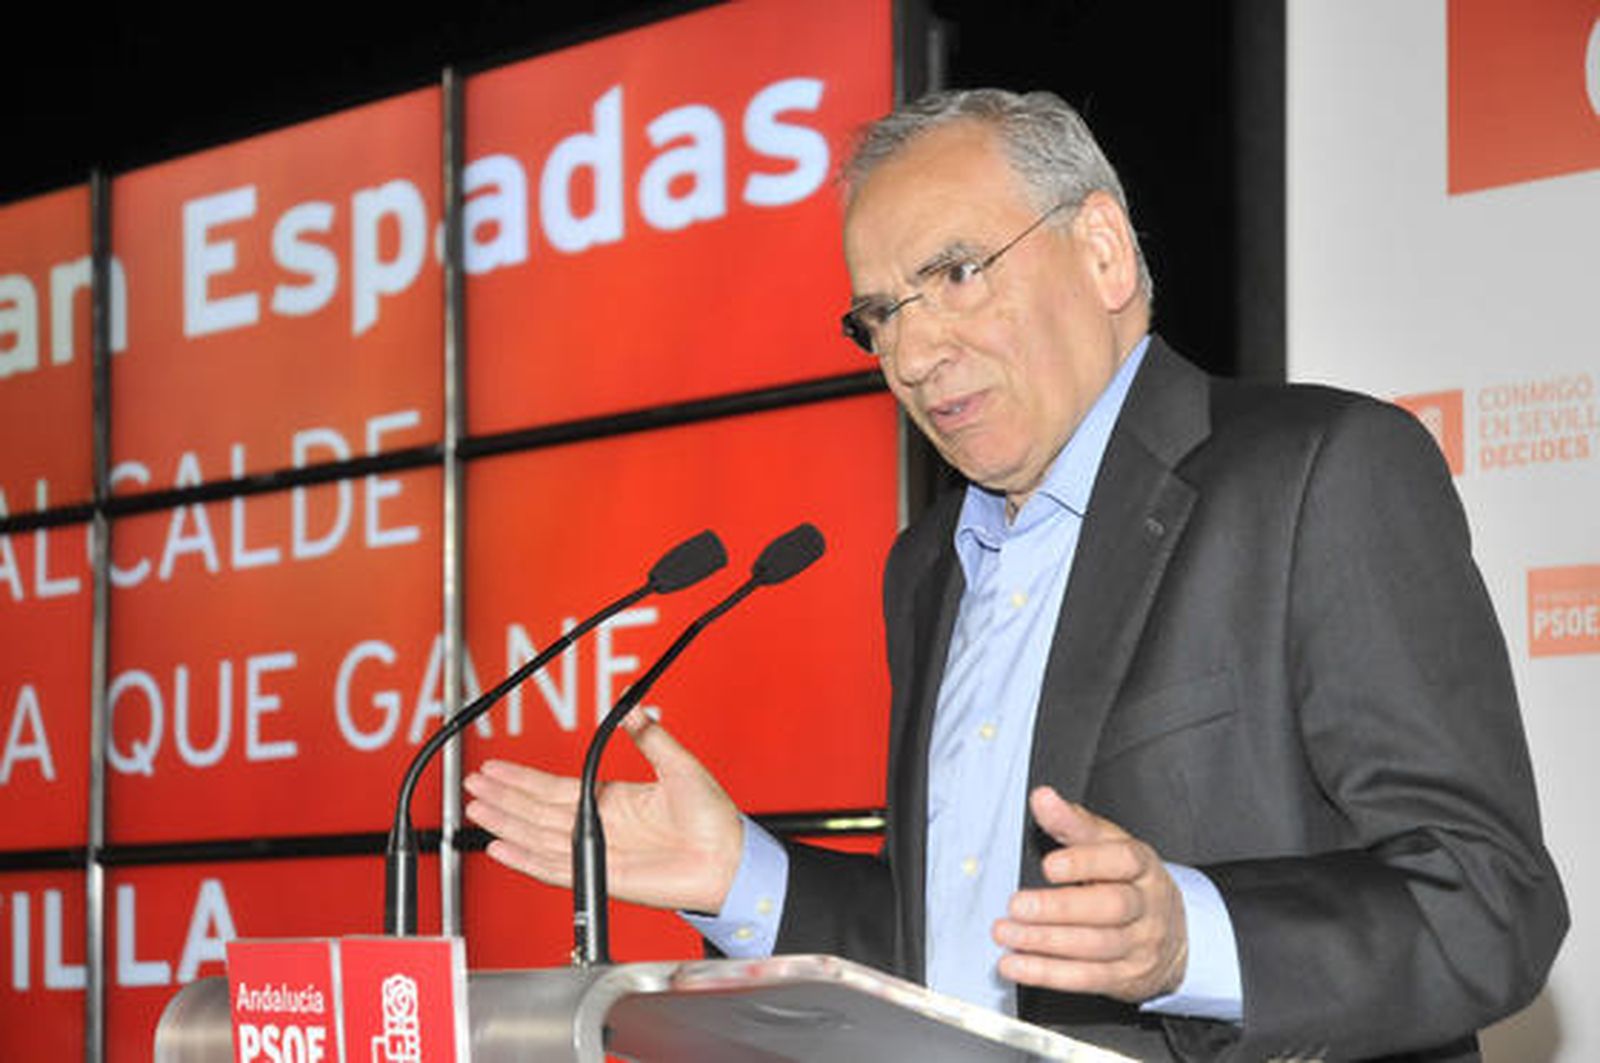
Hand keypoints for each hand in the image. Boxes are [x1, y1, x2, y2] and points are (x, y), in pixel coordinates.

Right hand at [462, 712, 744, 913]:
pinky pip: (557, 868)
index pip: (555, 788)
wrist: (728, 861)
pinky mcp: (604, 876)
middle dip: (503, 797)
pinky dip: (526, 859)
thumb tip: (637, 707)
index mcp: (613, 800)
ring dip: (506, 824)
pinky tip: (502, 849)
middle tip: (472, 786)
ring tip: (476, 810)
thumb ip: (653, 739)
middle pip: (538, 810)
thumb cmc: (713, 820)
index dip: (522, 779)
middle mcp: (600, 826)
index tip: (496, 768)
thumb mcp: (681, 768)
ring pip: (538, 836)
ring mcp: (600, 852)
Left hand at [992, 786, 1187, 1002]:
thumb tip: (1043, 797)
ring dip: (1044, 942)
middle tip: (1017, 905)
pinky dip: (1046, 973)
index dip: (1085, 863)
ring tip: (1006, 932)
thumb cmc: (1130, 882)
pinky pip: (1086, 978)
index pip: (1121, 861)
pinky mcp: (1125, 977)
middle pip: (1109, 907)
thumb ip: (1072, 822)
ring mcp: (1139, 945)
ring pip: (1095, 945)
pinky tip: (1016, 965)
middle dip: (1059, 909)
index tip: (1049, 865)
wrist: (1176, 935)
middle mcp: (1145, 905)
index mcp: (1141, 866)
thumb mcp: (1109, 845)